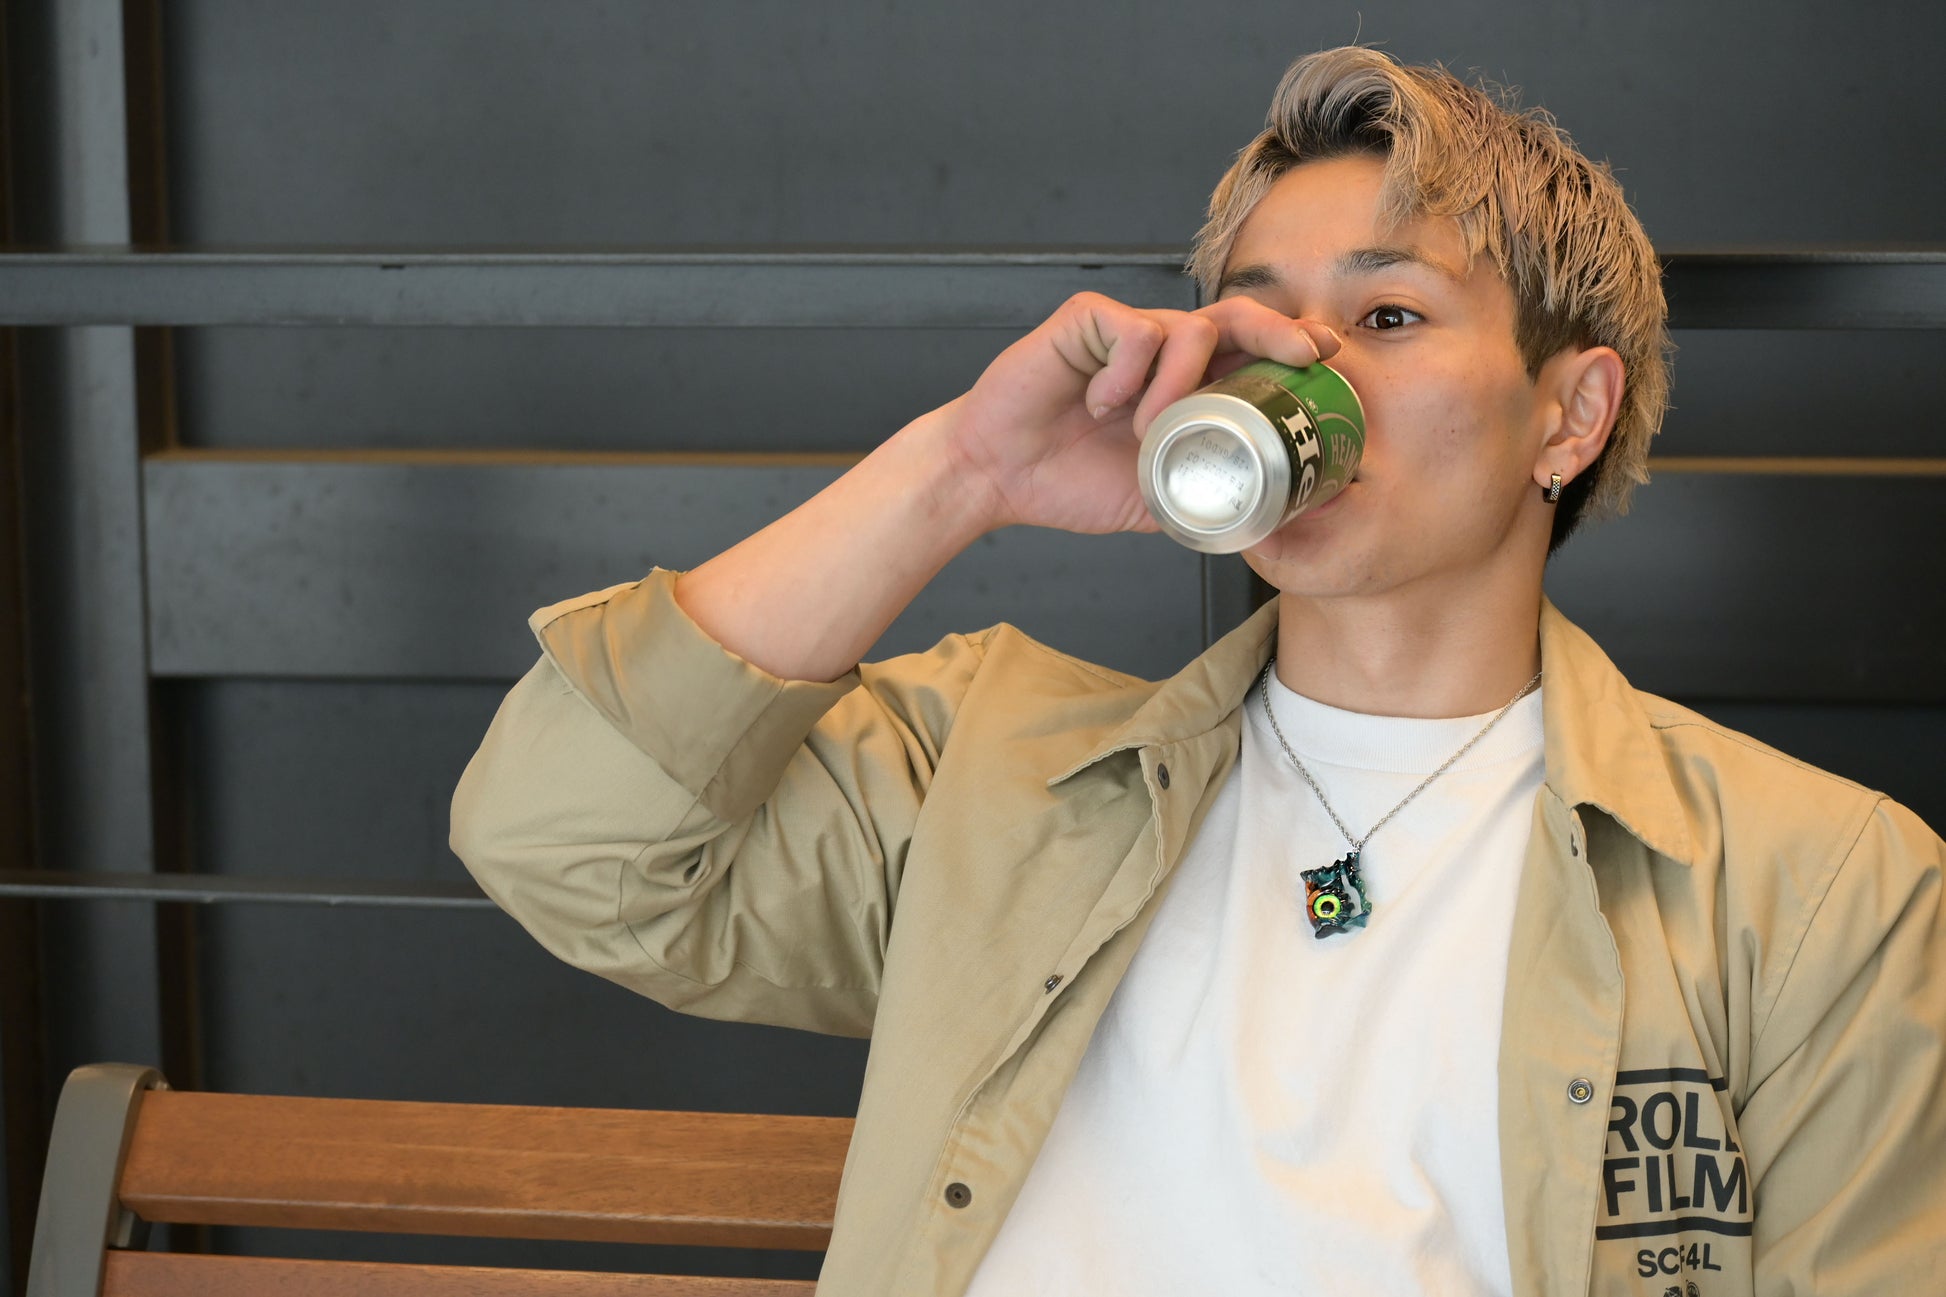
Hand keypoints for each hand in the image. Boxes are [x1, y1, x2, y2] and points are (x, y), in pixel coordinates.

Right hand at [930, 292, 1341, 535]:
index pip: (1251, 349)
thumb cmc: (1069, 481)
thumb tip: (1275, 525)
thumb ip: (1207, 499)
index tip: (1327, 360)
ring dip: (1180, 385)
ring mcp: (1125, 330)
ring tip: (1143, 432)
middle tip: (1305, 355)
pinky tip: (1100, 405)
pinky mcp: (1086, 322)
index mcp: (1185, 383)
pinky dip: (1126, 375)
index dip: (1291, 347)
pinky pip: (1133, 333)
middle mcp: (1161, 348)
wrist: (997, 477)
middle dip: (1279, 331)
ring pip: (1187, 327)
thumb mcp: (1157, 499)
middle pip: (1237, 316)